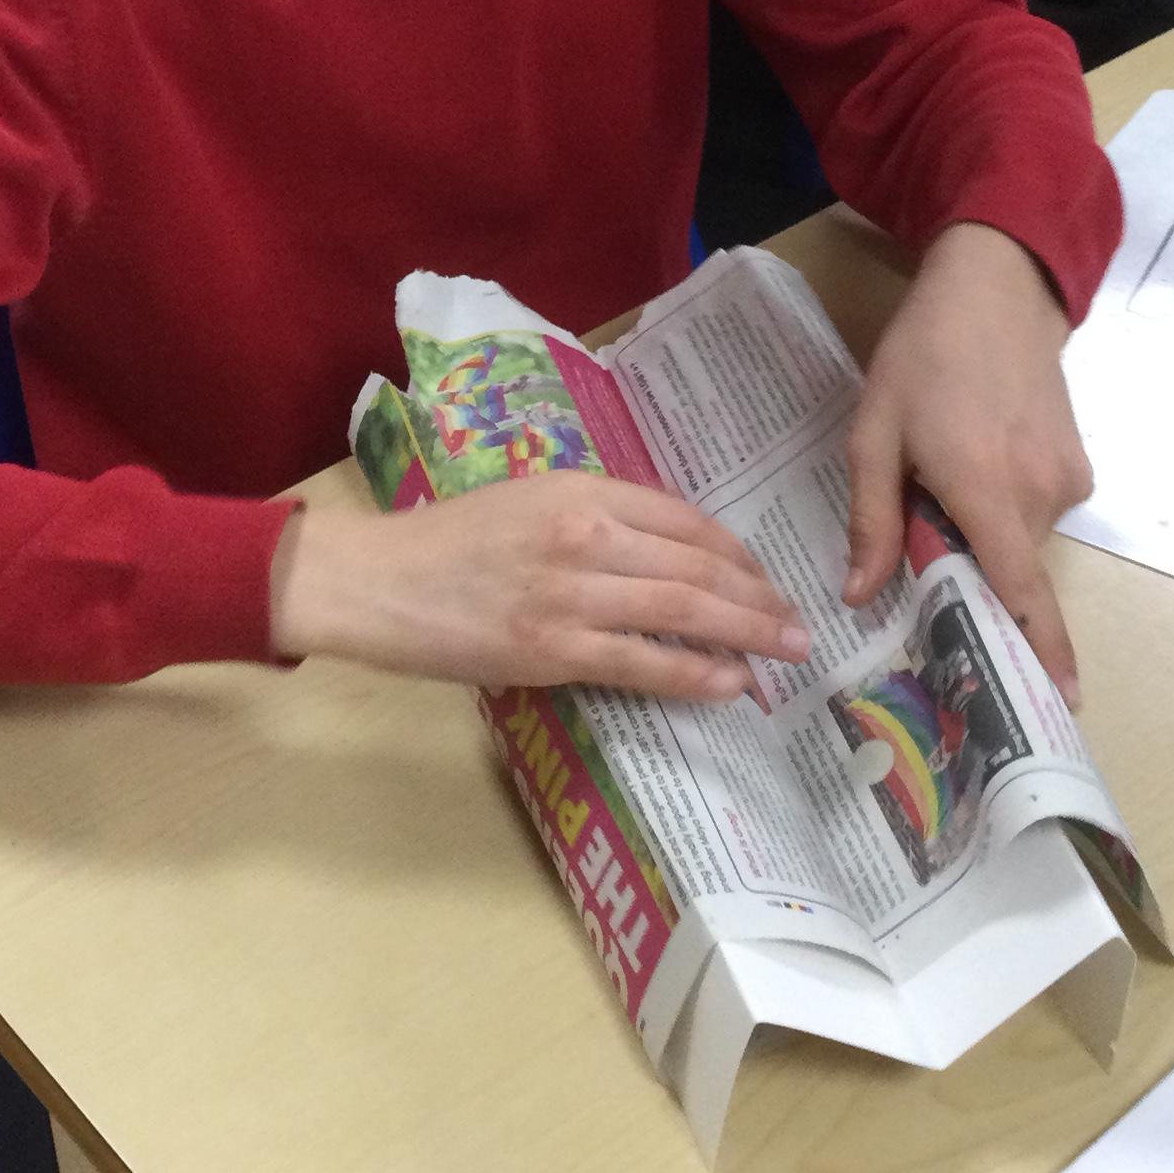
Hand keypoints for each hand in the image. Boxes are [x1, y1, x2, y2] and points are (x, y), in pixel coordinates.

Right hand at [271, 469, 810, 703]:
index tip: (761, 576)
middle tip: (798, 621)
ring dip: (745, 633)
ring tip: (785, 652)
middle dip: (758, 595)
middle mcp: (584, 534)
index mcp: (578, 489)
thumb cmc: (445, 542)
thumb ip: (591, 517)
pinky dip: (694, 674)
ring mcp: (571, 594)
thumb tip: (658, 553)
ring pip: (682, 612)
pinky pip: (643, 665)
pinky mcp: (553, 650)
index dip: (734, 551)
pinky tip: (730, 683)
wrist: (375, 582)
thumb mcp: (525, 502)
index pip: (682, 517)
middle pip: (696, 565)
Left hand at [843, 222, 1093, 700]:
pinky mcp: (1078, 466)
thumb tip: (860, 596)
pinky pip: (1034, 512)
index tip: (1056, 701)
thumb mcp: (874, 434)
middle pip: (1006, 571)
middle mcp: (1039, 496)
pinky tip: (974, 459)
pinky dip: (1002, 508)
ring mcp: (1067, 481)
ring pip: (1018, 541)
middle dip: (969, 574)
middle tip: (923, 543)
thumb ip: (870, 519)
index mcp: (986, 491)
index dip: (1039, 649)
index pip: (1020, 590)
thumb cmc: (924, 357)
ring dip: (983, 533)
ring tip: (943, 478)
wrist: (996, 288)